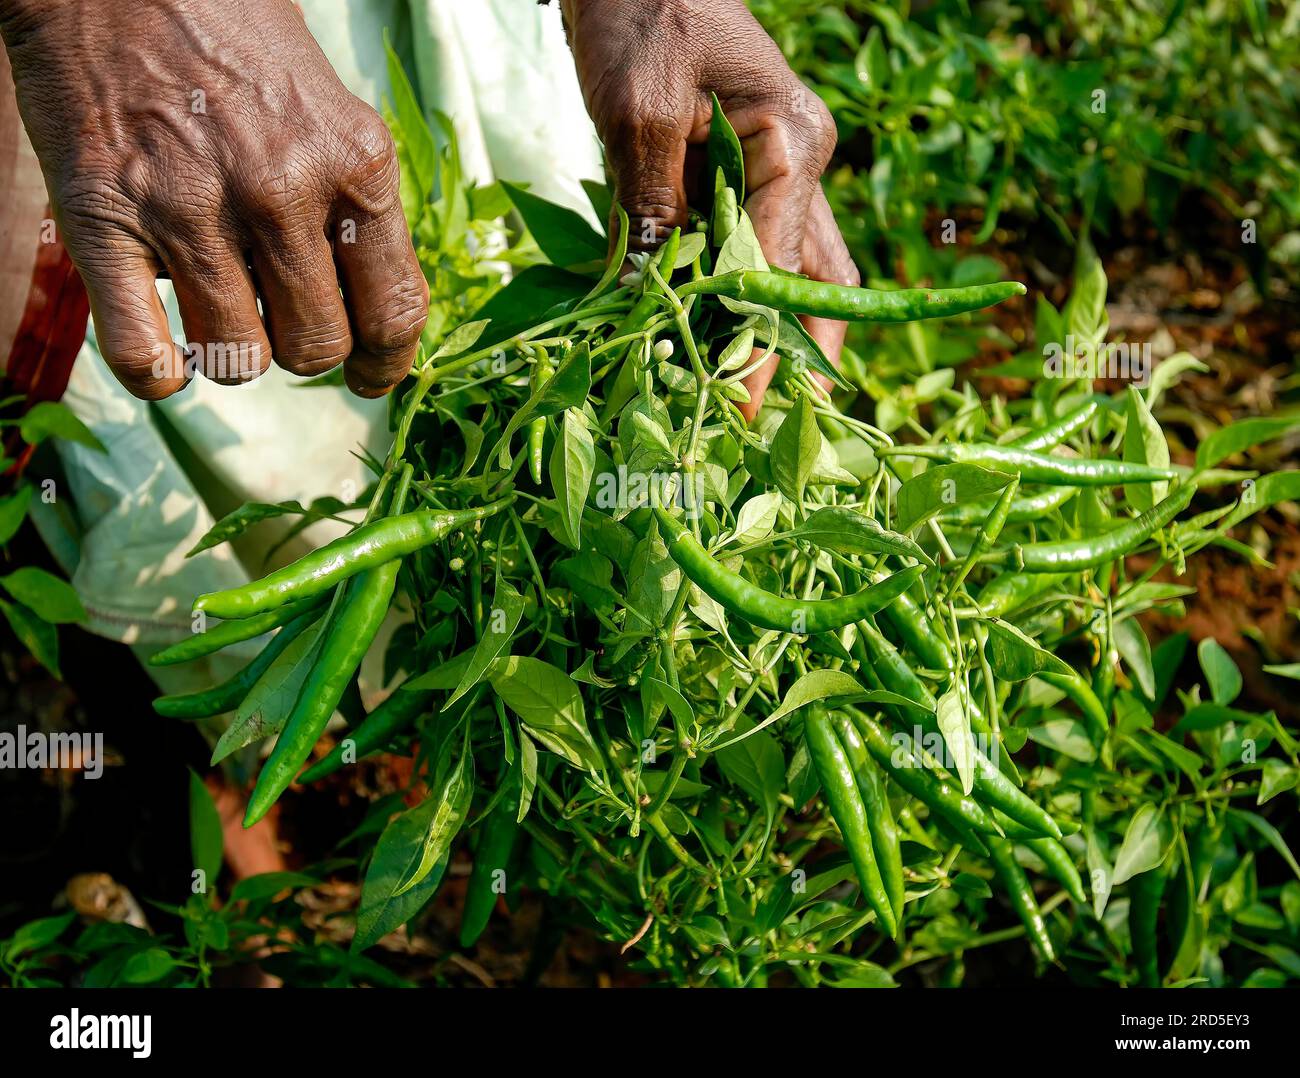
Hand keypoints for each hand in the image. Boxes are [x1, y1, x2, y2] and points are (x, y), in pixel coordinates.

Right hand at [0, 0, 427, 398]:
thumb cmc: (233, 35)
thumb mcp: (330, 111)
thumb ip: (355, 205)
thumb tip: (367, 303)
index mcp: (356, 164)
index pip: (395, 311)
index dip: (387, 363)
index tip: (370, 377)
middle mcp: (283, 190)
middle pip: (318, 347)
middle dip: (303, 349)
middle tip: (279, 319)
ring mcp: (192, 207)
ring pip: (240, 358)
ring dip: (232, 352)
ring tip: (216, 309)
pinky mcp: (105, 218)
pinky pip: (143, 353)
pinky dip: (156, 370)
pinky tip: (162, 352)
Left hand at [561, 0, 855, 416]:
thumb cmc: (642, 13)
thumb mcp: (640, 111)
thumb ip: (651, 207)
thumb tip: (646, 299)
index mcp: (794, 143)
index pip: (783, 267)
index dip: (760, 344)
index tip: (736, 408)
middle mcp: (800, 166)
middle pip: (818, 280)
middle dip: (798, 355)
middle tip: (768, 427)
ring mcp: (778, 173)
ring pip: (794, 271)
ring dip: (776, 337)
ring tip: (750, 406)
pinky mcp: (742, 178)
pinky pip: (751, 253)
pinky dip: (737, 304)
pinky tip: (714, 347)